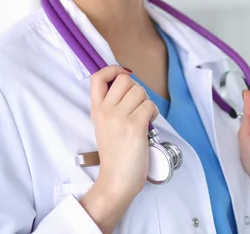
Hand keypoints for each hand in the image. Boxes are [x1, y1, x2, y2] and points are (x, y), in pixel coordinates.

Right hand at [80, 66, 158, 232]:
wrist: (117, 179)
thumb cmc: (116, 154)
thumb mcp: (105, 126)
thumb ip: (113, 106)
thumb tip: (131, 86)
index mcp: (96, 110)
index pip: (97, 77)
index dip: (112, 70)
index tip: (122, 75)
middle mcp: (106, 111)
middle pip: (126, 80)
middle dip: (137, 89)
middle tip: (137, 107)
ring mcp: (119, 117)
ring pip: (141, 91)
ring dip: (147, 103)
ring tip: (143, 118)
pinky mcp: (135, 125)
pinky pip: (150, 105)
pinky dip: (153, 113)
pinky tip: (148, 125)